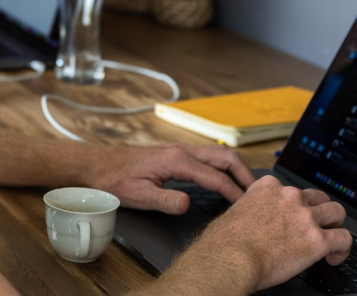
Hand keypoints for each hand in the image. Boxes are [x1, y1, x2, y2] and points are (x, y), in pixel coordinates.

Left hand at [75, 142, 255, 213]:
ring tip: (249, 189)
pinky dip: (224, 166)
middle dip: (245, 174)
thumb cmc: (114, 179)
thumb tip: (187, 204)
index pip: (215, 177)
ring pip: (218, 154)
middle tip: (260, 195)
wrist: (97, 164)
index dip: (235, 192)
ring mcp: (179, 149)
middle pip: (225, 157)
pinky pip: (208, 156)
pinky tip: (226, 180)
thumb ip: (164, 200)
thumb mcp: (137, 195)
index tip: (248, 207)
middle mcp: (180, 150)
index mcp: (175, 160)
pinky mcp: (175, 152)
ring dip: (237, 169)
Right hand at [159, 175, 351, 293]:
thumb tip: (253, 219)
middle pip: (319, 198)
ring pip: (337, 213)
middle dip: (321, 213)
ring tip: (330, 240)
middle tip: (317, 228)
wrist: (230, 258)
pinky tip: (332, 258)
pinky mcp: (317, 239)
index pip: (293, 189)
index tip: (295, 218)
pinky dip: (343, 249)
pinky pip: (344, 239)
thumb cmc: (225, 241)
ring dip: (335, 226)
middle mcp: (289, 196)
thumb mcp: (235, 211)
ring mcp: (305, 216)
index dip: (297, 205)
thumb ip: (252, 207)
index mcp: (268, 187)